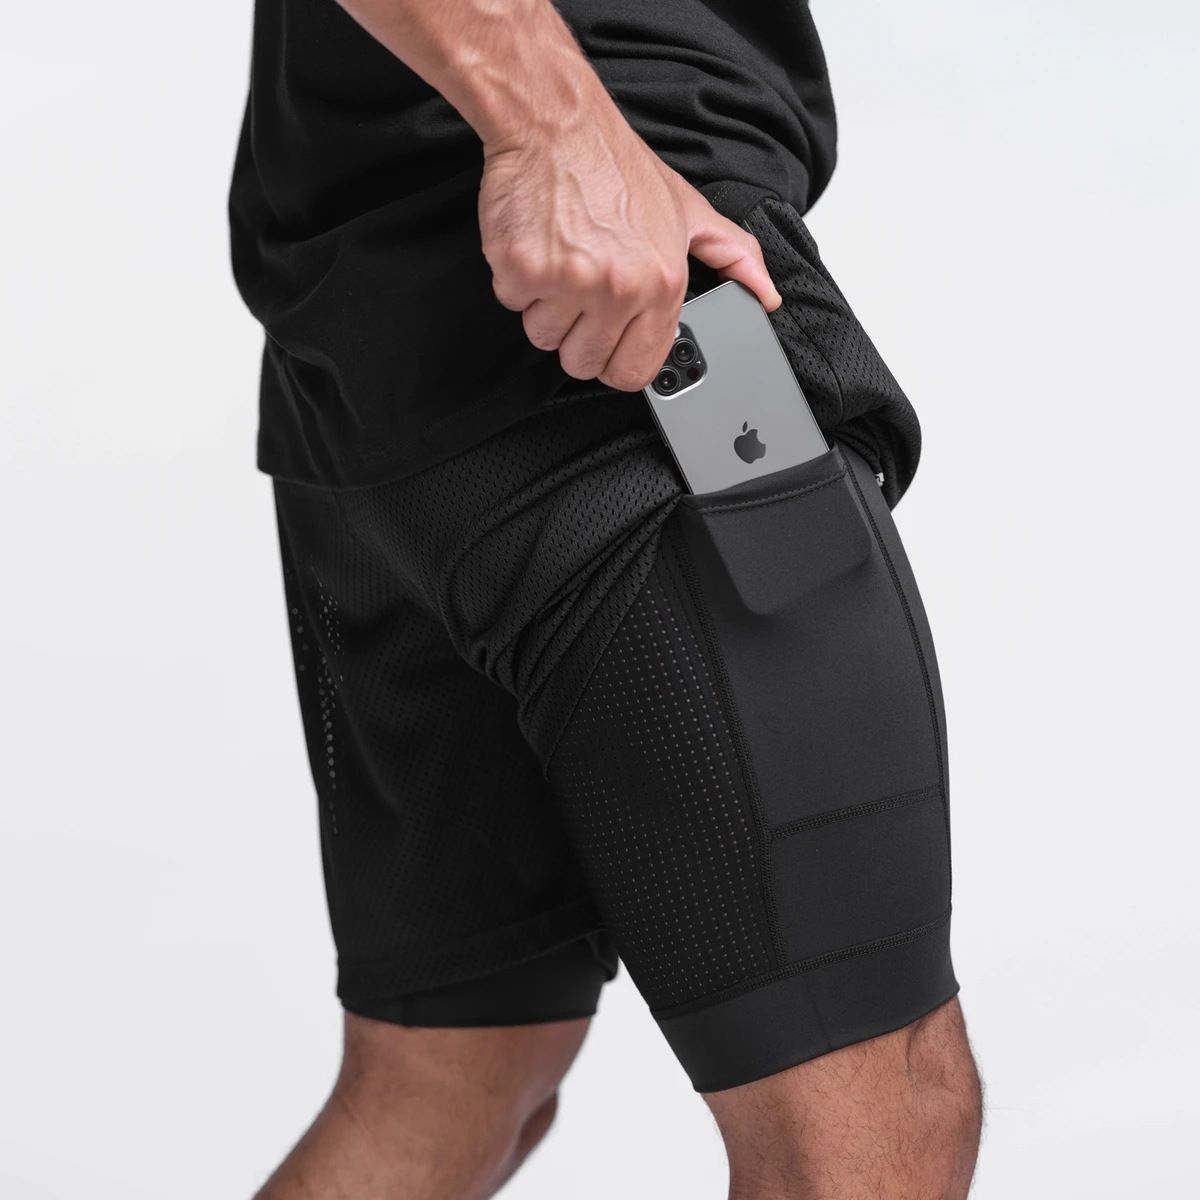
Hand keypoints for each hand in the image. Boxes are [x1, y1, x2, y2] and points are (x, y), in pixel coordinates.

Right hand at [479, 97, 781, 392]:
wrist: (557, 123)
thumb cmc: (618, 168)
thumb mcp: (688, 211)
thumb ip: (732, 256)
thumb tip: (766, 295)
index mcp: (661, 283)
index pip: (633, 372)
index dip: (617, 359)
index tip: (612, 337)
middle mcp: (617, 288)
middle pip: (583, 363)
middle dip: (578, 334)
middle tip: (582, 286)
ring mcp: (567, 282)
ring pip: (545, 338)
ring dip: (547, 307)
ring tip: (562, 258)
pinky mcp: (522, 271)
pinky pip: (514, 305)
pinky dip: (519, 281)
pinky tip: (538, 244)